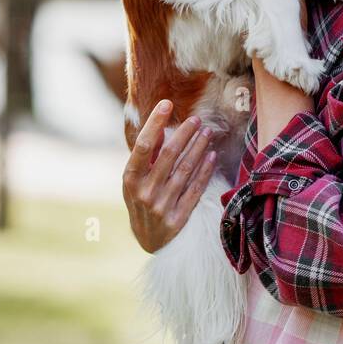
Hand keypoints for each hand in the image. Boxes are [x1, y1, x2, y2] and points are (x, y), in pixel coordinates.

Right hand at [122, 100, 217, 253]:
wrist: (148, 240)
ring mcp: (162, 206)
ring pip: (185, 170)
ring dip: (198, 148)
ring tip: (207, 132)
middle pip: (168, 155)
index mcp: (130, 179)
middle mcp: (144, 192)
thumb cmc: (142, 199)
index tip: (166, 103)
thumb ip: (147, 156)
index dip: (155, 123)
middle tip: (197, 119)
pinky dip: (205, 170)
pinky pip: (196, 189)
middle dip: (184, 133)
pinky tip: (212, 155)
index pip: (143, 146)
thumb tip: (160, 128)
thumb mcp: (136, 179)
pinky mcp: (179, 218)